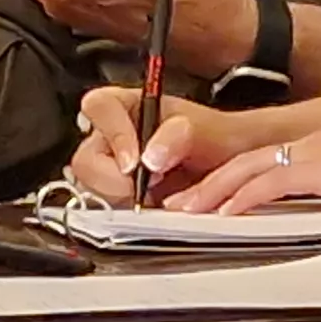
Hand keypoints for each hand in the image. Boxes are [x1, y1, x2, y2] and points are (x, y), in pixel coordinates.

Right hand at [67, 87, 274, 205]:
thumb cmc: (219, 140)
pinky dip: (128, 215)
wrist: (234, 169)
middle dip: (112, 180)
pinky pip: (107, 210)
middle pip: (86, 158)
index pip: (99, 106)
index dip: (113, 134)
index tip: (135, 162)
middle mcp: (114, 137)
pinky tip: (152, 209)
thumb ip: (179, 135)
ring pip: (91, 189)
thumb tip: (152, 156)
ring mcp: (112, 170)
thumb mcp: (206, 129)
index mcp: (128, 106)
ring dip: (121, 199)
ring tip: (155, 199)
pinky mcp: (118, 198)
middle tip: (142, 190)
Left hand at [171, 126, 320, 214]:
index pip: (263, 162)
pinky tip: (224, 214)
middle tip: (174, 204)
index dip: (226, 179)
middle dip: (205, 184)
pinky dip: (242, 198)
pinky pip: (273, 183)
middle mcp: (314, 144)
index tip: (201, 198)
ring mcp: (319, 152)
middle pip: (244, 163)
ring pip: (248, 170)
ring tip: (184, 211)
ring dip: (212, 191)